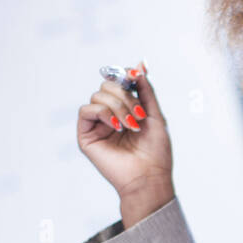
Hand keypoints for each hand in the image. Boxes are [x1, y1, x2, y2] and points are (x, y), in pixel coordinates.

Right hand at [76, 62, 175, 226]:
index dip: (124, 76)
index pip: (118, 82)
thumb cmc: (155, 151)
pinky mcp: (86, 135)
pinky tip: (118, 127)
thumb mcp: (155, 115)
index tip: (136, 77)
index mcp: (125, 109)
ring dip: (118, 106)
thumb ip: (146, 90)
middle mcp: (109, 115)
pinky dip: (104, 113)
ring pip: (98, 95)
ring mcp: (97, 125)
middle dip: (125, 95)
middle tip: (138, 114)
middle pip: (106, 85)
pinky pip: (86, 110)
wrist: (149, 177)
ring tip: (131, 126)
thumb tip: (139, 65)